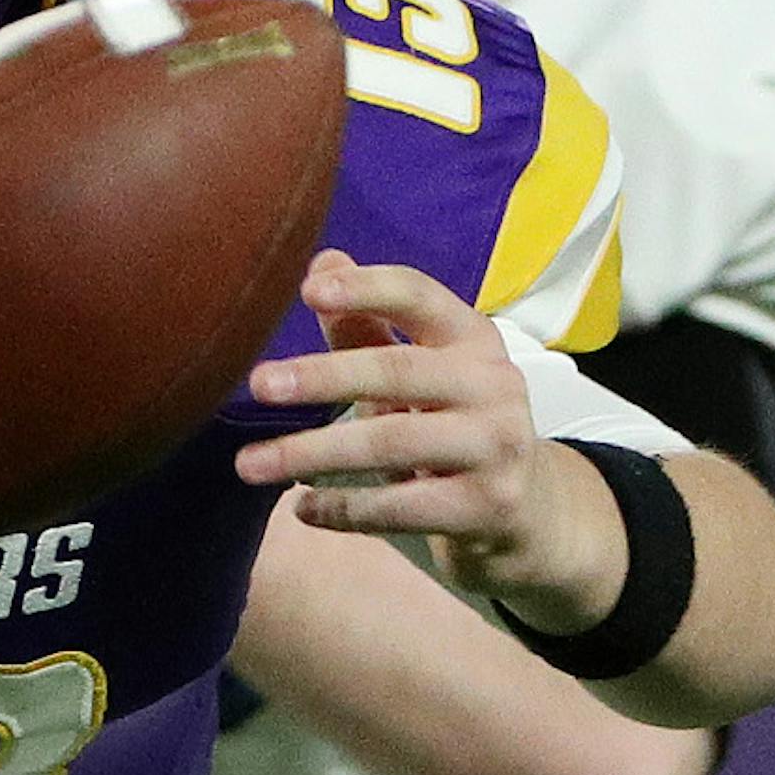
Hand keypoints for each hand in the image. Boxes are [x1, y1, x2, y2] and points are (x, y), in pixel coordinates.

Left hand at [233, 251, 620, 618]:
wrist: (526, 511)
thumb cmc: (452, 427)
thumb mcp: (416, 376)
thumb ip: (366, 328)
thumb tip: (320, 262)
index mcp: (472, 339)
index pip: (419, 297)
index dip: (367, 289)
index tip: (307, 290)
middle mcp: (493, 385)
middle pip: (398, 371)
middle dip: (323, 377)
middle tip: (257, 384)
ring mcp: (496, 447)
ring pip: (392, 444)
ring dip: (312, 453)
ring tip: (249, 464)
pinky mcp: (488, 506)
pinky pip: (401, 507)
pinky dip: (344, 509)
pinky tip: (301, 508)